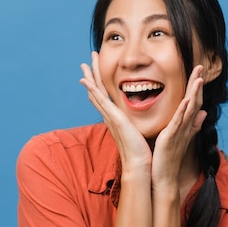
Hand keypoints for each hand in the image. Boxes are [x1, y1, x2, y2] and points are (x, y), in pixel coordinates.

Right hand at [80, 52, 151, 170]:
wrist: (139, 164)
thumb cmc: (141, 151)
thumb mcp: (139, 132)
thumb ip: (138, 123)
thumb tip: (143, 119)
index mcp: (116, 118)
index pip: (105, 97)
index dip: (99, 84)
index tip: (96, 71)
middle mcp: (109, 116)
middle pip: (97, 92)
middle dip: (92, 76)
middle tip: (86, 61)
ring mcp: (110, 117)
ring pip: (96, 93)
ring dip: (90, 77)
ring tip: (85, 64)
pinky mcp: (114, 118)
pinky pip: (100, 101)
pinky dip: (92, 89)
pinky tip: (86, 80)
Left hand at [151, 65, 206, 186]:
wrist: (163, 177)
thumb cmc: (167, 158)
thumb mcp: (179, 138)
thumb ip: (191, 125)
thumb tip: (203, 113)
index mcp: (184, 125)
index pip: (193, 102)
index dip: (196, 87)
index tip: (198, 72)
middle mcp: (185, 127)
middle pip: (194, 101)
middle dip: (197, 84)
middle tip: (200, 67)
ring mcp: (180, 132)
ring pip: (190, 109)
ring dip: (195, 93)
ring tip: (198, 78)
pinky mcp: (171, 138)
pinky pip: (179, 122)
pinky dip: (184, 110)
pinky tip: (188, 100)